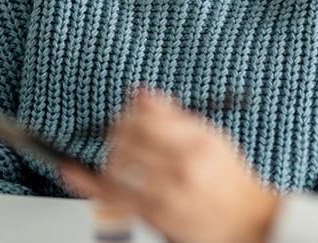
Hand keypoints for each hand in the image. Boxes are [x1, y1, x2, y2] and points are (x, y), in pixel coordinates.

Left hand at [61, 89, 280, 242]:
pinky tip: (69, 170)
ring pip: (117, 162)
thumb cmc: (229, 181)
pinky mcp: (155, 215)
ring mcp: (167, 192)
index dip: (130, 113)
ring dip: (109, 154)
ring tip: (115, 154)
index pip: (146, 115)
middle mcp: (182, 164)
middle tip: (118, 133)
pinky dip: (85, 181)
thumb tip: (139, 94)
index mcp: (198, 140)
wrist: (248, 223)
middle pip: (128, 136)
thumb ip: (174, 116)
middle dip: (116, 131)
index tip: (128, 116)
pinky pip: (110, 194)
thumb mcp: (212, 138)